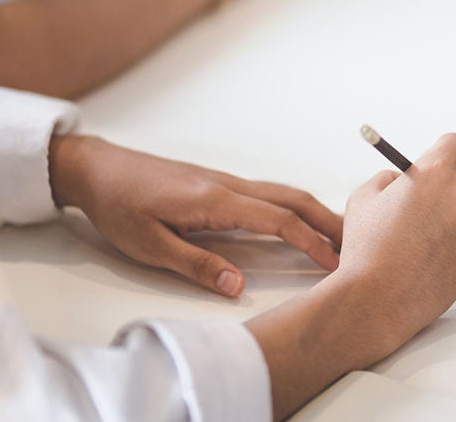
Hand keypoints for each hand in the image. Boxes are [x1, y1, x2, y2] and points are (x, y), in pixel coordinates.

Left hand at [48, 135, 342, 296]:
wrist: (98, 169)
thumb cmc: (119, 206)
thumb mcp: (149, 245)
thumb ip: (196, 265)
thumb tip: (237, 286)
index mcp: (215, 200)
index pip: (277, 220)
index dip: (309, 241)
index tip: (334, 260)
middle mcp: (228, 185)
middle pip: (292, 198)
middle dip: (327, 220)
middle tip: (357, 241)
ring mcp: (225, 181)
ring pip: (283, 192)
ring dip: (314, 211)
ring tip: (338, 233)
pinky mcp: (219, 184)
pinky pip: (268, 192)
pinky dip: (294, 206)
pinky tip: (300, 219)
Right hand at [335, 133, 455, 346]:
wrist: (377, 300)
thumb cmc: (365, 249)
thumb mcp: (364, 199)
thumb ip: (388, 179)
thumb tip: (401, 177)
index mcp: (432, 174)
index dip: (445, 149)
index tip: (439, 158)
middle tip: (455, 174)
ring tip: (430, 228)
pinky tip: (434, 253)